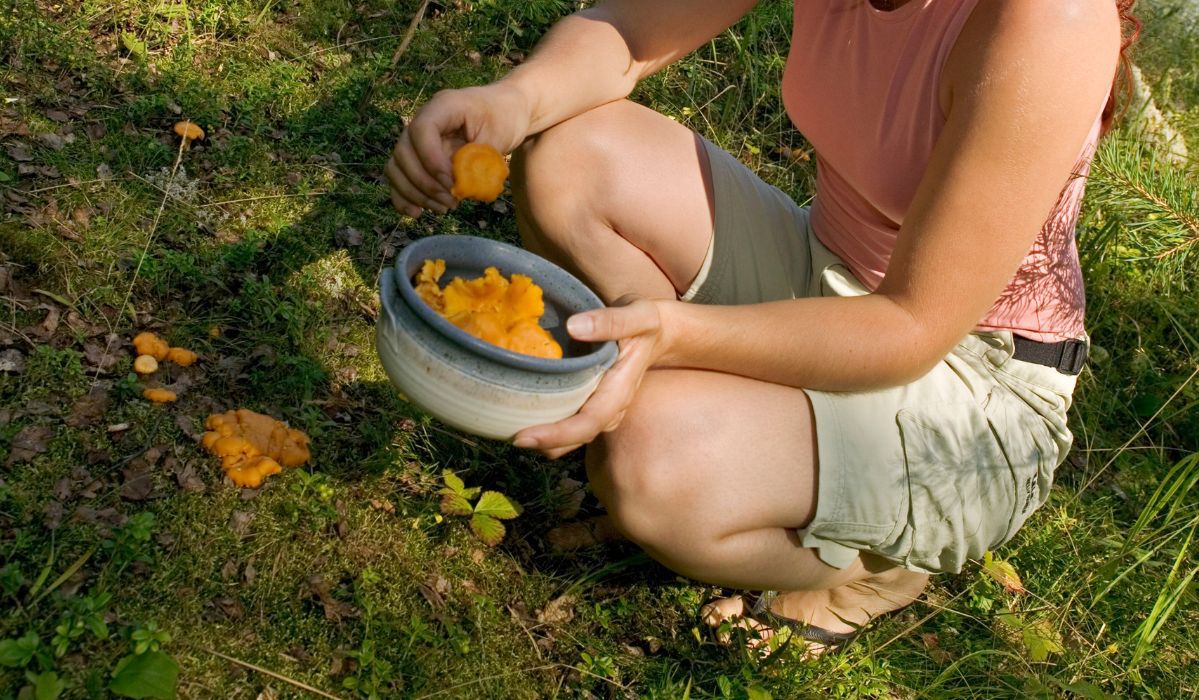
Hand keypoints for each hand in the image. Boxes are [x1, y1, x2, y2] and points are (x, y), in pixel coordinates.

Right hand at [385, 83, 530, 217]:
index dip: (430, 160)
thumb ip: (478, 161)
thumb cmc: (505, 117)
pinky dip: (404, 196)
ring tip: (444, 208)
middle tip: (451, 201)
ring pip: (397, 167)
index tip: (451, 182)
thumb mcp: (498, 136)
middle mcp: (424, 119)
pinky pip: (400, 176)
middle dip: (425, 183)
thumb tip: (460, 189)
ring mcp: (418, 138)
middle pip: (404, 152)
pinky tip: (418, 212)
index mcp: (443, 106)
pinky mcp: (419, 156)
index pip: (421, 130)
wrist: (507, 109)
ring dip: (415, 193)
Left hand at [513, 295, 671, 458]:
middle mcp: (610, 408)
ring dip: (544, 438)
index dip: (557, 434)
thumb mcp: (637, 316)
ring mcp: (602, 409)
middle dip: (543, 443)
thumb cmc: (647, 323)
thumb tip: (574, 326)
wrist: (659, 332)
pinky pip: (571, 421)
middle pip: (576, 437)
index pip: (588, 423)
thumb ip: (610, 321)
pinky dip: (548, 424)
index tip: (524, 437)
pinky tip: (524, 414)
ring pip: (572, 435)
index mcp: (619, 391)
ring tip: (508, 430)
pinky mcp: (593, 403)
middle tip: (507, 437)